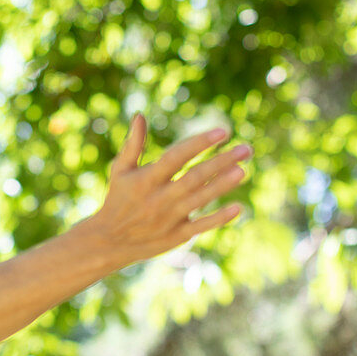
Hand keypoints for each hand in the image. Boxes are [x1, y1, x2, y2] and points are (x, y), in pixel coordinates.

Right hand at [87, 114, 250, 263]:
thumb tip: (139, 115)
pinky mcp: (176, 236)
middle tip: (247, 149)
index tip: (223, 132)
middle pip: (195, 177)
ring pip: (200, 199)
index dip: (199, 143)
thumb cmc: (117, 199)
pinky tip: (238, 207)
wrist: (109, 240)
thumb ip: (133, 144)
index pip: (176, 157)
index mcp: (146, 179)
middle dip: (221, 161)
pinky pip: (201, 226)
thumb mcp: (120, 170)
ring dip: (223, 185)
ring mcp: (169, 218)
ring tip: (243, 170)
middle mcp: (159, 198)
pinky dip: (219, 218)